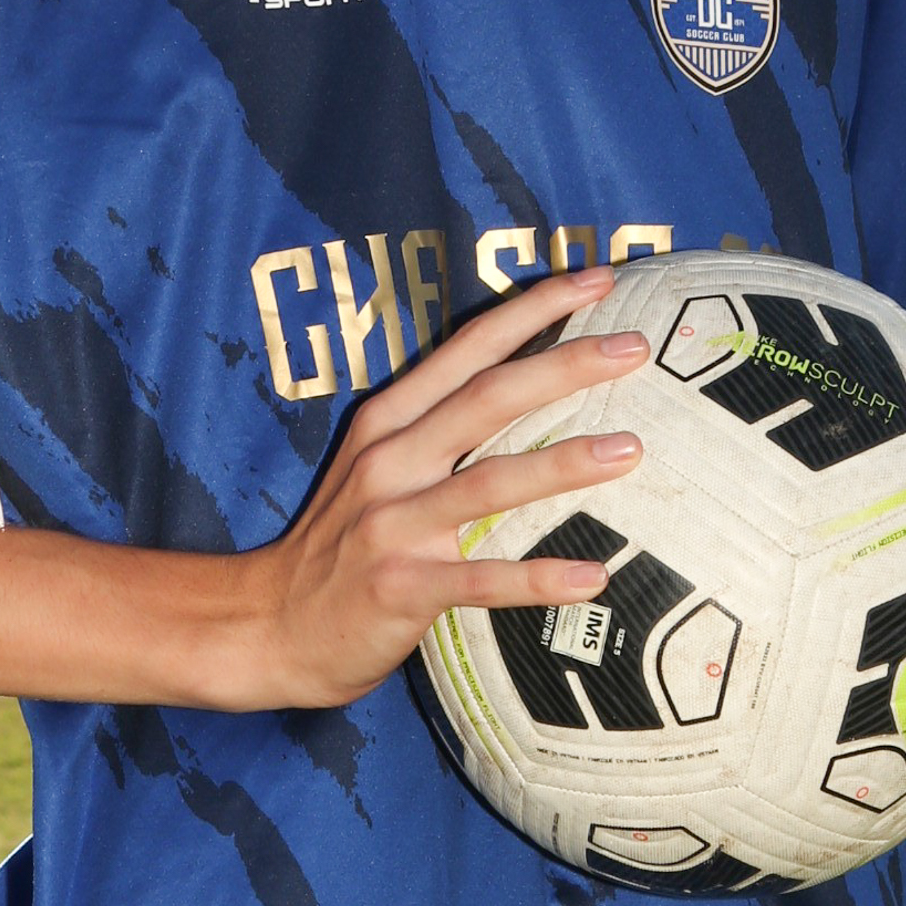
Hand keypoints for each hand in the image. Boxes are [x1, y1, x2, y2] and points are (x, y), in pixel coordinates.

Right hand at [239, 264, 648, 710]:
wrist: (270, 625)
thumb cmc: (342, 542)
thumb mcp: (376, 464)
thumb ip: (435, 426)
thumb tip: (525, 387)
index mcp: (388, 420)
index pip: (468, 348)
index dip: (532, 309)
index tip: (596, 280)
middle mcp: (391, 461)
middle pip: (487, 399)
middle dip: (563, 364)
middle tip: (635, 346)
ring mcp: (394, 524)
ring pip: (489, 483)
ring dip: (563, 463)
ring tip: (631, 450)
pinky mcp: (402, 587)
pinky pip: (481, 580)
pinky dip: (538, 579)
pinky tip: (595, 577)